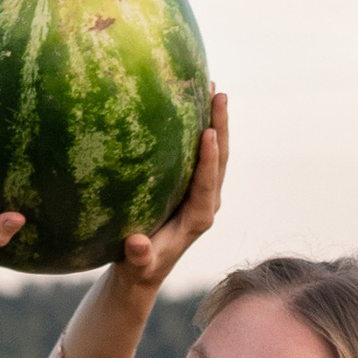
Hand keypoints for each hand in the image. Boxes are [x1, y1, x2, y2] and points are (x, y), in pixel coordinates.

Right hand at [113, 92, 229, 301]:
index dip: (208, 159)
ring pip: (214, 151)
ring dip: (214, 119)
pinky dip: (199, 126)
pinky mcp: (193, 185)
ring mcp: (203, 191)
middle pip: (220, 158)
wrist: (143, 271)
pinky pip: (201, 152)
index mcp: (199, 218)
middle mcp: (207, 201)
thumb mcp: (137, 265)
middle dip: (220, 125)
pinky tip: (189, 101)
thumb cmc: (138, 268)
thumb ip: (139, 256)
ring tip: (210, 86)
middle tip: (217, 92)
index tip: (208, 132)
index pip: (207, 183)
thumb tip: (137, 245)